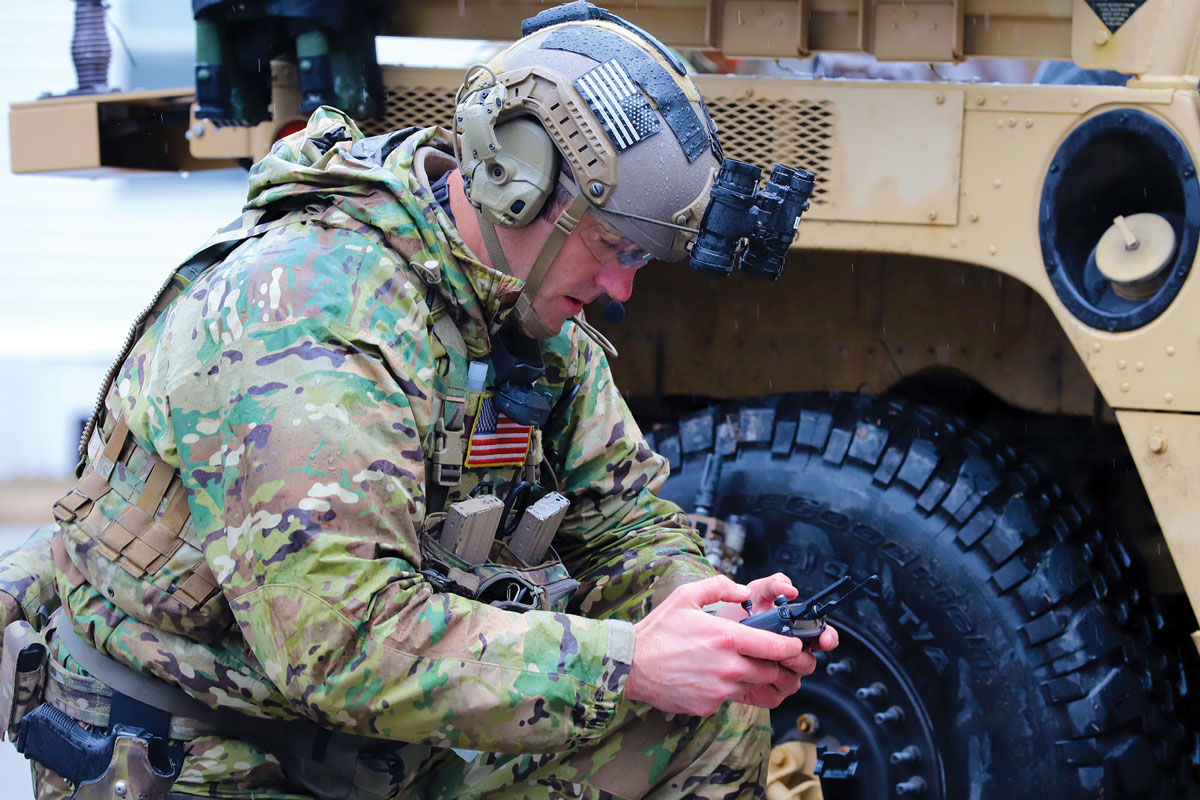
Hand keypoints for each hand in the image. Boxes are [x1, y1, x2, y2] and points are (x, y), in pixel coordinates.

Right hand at [625, 575, 815, 715]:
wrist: (630, 665)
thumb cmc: (658, 631)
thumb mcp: (686, 596)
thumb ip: (720, 586)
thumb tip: (744, 591)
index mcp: (727, 637)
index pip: (777, 647)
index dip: (792, 646)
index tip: (793, 644)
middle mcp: (728, 666)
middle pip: (772, 671)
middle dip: (774, 664)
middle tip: (765, 655)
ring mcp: (719, 690)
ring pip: (754, 687)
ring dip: (752, 677)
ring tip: (735, 664)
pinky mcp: (709, 706)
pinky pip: (731, 699)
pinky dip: (729, 689)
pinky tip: (712, 676)